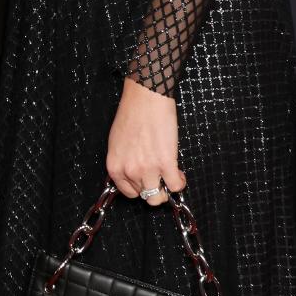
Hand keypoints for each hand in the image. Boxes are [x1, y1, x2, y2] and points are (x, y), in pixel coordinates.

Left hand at [106, 78, 185, 203]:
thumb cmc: (131, 114)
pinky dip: (179, 183)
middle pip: (144, 195)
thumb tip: (134, 171)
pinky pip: (175, 186)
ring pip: (158, 197)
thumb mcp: (117, 142)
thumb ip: (123, 161)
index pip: (128, 192)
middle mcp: (130, 171)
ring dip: (166, 189)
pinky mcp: (166, 163)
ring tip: (170, 176)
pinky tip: (179, 174)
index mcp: (115, 166)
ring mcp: (148, 169)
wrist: (146, 98)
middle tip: (160, 177)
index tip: (147, 181)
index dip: (140, 187)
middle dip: (153, 188)